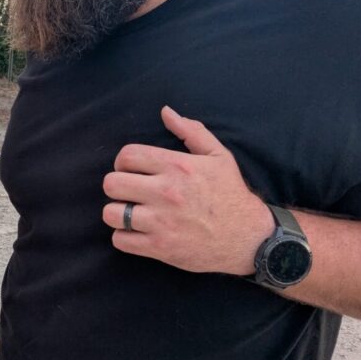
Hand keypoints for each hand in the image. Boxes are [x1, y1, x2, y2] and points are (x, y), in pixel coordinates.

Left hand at [101, 107, 272, 275]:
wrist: (249, 238)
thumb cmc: (231, 195)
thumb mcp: (218, 156)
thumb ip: (191, 131)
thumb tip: (166, 112)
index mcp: (177, 166)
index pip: (127, 155)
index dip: (123, 162)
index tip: (131, 171)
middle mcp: (166, 192)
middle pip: (111, 183)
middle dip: (117, 187)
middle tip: (129, 193)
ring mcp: (161, 222)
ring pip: (111, 213)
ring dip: (117, 214)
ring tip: (130, 214)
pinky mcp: (159, 247)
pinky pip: (120, 240)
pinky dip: (124, 237)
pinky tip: (137, 233)